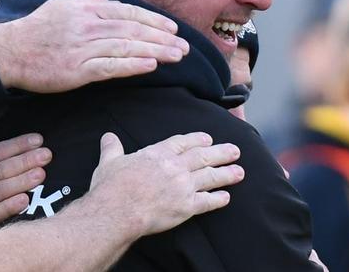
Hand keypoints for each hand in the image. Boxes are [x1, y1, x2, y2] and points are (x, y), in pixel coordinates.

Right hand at [0, 0, 189, 91]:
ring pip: (127, 47)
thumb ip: (90, 2)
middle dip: (163, 38)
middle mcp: (88, 24)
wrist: (8, 51)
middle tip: (185, 47)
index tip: (173, 29)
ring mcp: (83, 47)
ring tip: (177, 57)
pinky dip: (132, 65)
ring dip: (156, 51)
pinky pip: (110, 66)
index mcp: (87, 7)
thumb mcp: (64, 5)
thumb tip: (112, 3)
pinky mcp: (77, 69)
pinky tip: (150, 65)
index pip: (129, 12)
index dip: (154, 21)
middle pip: (134, 29)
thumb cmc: (37, 28)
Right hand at [88, 132, 243, 238]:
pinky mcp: (186, 206)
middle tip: (235, 151)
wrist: (117, 211)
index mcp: (158, 154)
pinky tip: (226, 198)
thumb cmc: (111, 187)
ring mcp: (183, 186)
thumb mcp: (109, 162)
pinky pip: (207, 202)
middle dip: (221, 153)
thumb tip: (108, 137)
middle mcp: (175, 166)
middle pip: (203, 156)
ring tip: (240, 172)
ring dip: (226, 174)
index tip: (207, 138)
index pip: (182, 142)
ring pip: (210, 177)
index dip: (197, 139)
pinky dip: (218, 199)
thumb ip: (112, 148)